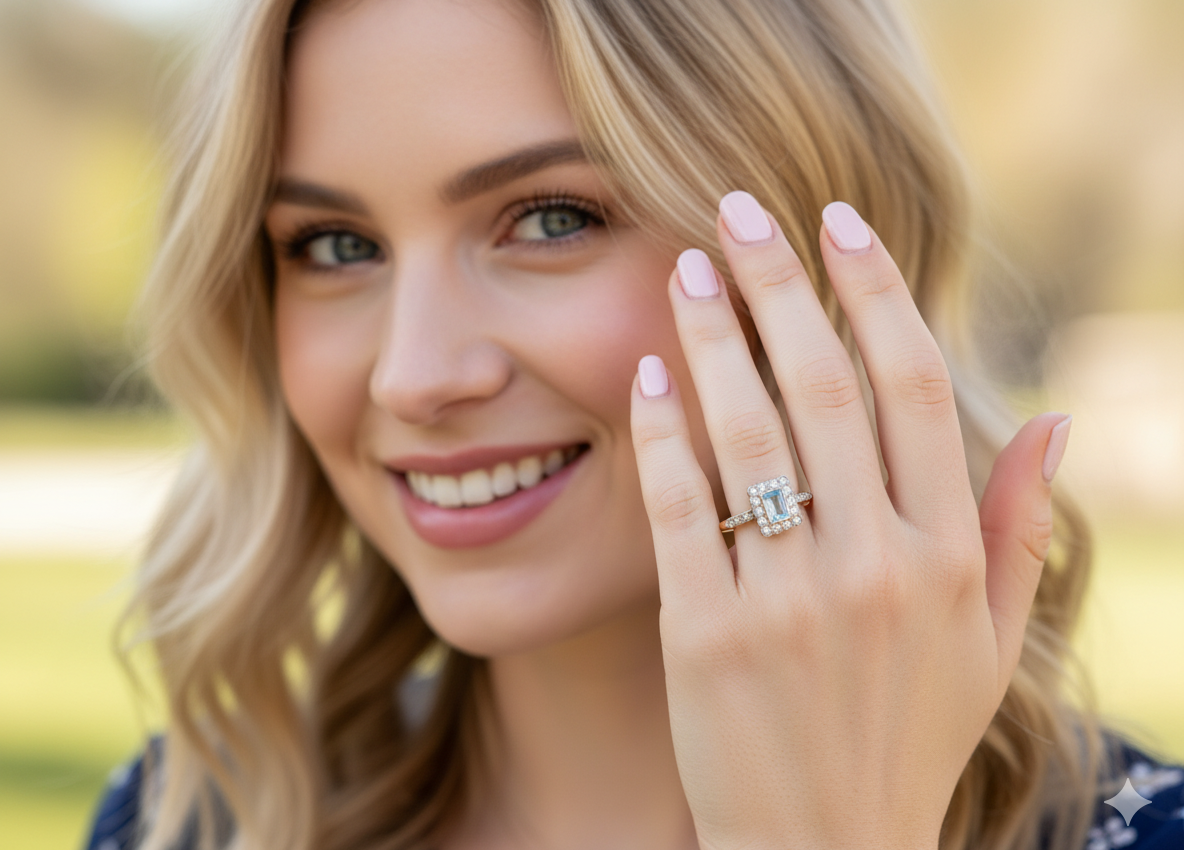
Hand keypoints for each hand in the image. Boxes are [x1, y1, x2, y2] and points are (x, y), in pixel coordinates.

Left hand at [630, 193, 1070, 849]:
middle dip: (780, 282)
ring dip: (715, 335)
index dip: (875, 293)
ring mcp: (788, 601)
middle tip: (737, 209)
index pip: (915, 387)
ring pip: (748, 432)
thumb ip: (1017, 529)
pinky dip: (663, 433)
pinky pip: (682, 510)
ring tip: (686, 268)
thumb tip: (1058, 420)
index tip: (838, 225)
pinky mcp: (706, 635)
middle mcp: (875, 566)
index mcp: (947, 557)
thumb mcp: (990, 644)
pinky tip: (648, 374)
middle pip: (824, 385)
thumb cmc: (907, 736)